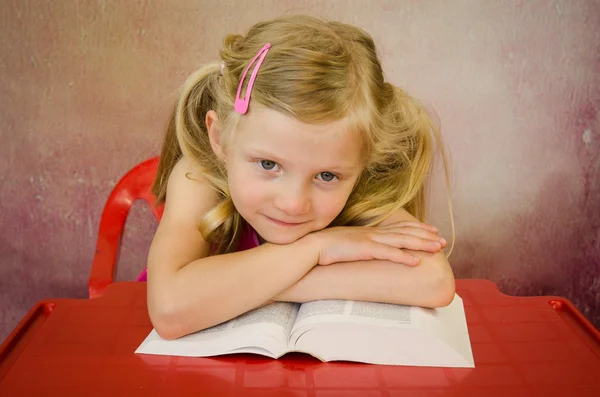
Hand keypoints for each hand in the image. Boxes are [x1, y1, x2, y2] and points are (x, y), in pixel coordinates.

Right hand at [310, 221, 445, 265]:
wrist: (312, 247)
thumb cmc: (328, 248)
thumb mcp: (349, 244)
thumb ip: (361, 245)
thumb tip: (368, 250)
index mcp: (370, 231)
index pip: (399, 227)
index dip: (417, 228)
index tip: (432, 230)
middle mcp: (373, 233)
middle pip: (406, 232)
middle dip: (426, 236)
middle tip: (443, 241)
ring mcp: (370, 240)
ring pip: (402, 241)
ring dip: (421, 244)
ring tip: (437, 248)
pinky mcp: (365, 249)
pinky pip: (388, 253)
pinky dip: (404, 257)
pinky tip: (416, 262)